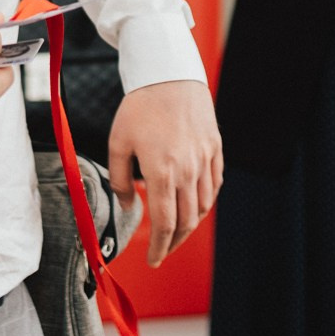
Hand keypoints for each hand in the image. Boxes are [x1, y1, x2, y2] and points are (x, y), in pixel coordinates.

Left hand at [107, 80, 221, 267]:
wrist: (169, 75)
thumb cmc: (139, 107)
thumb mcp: (118, 142)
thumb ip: (120, 179)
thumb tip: (128, 205)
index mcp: (162, 172)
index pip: (164, 224)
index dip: (159, 247)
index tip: (152, 260)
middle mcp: (188, 171)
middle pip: (186, 222)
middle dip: (172, 243)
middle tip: (162, 252)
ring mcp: (205, 160)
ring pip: (203, 207)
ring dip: (189, 226)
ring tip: (175, 233)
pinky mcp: (215, 149)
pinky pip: (214, 186)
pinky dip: (205, 203)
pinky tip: (194, 207)